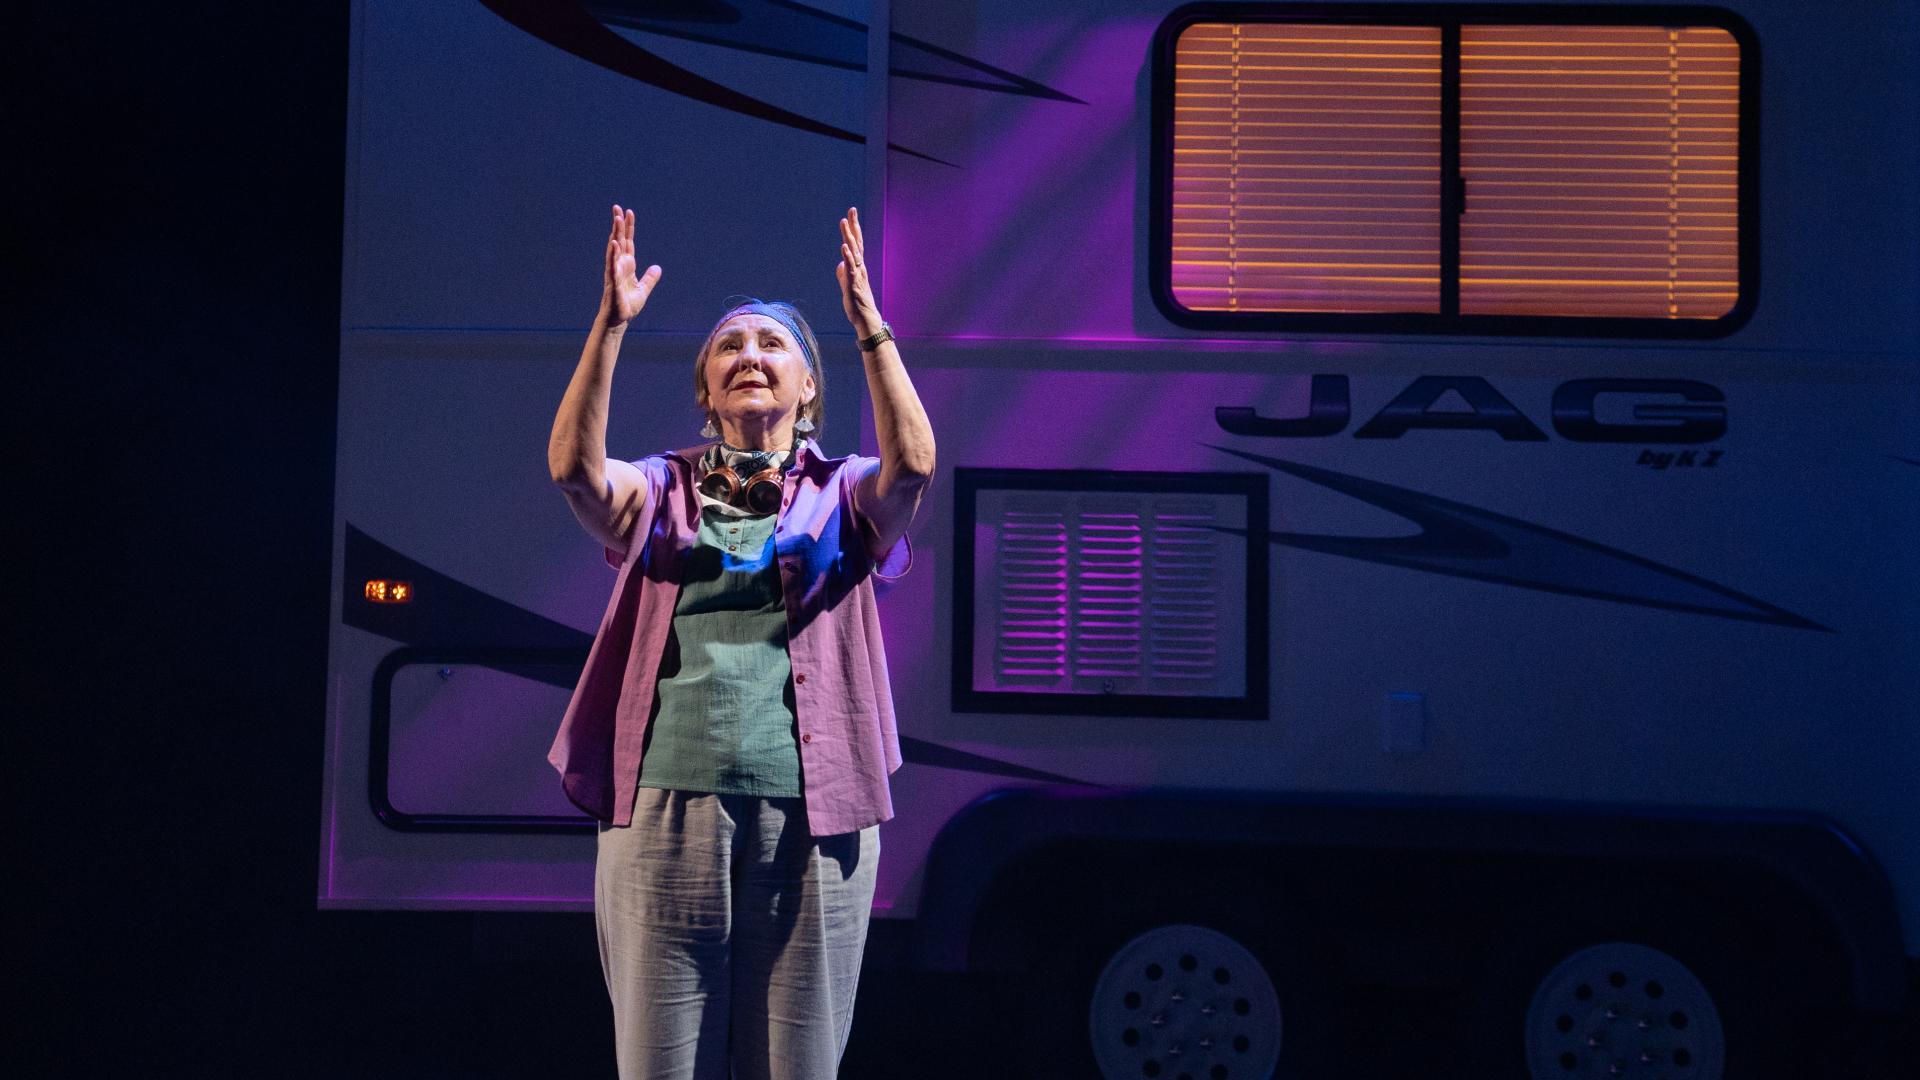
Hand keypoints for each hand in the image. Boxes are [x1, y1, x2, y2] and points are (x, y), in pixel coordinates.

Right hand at [602, 204, 661, 324]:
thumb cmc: (627, 306)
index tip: (628, 212)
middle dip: (618, 224)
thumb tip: (658, 268)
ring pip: (614, 249)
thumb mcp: (644, 290)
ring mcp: (614, 271)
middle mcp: (619, 265)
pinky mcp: (612, 281)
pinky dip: (613, 254)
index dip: (628, 228)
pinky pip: (612, 265)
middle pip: (619, 240)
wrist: (619, 320)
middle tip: (617, 208)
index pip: (628, 242)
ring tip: (616, 219)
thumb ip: (650, 278)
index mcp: (627, 265)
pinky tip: (614, 243)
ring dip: (615, 234)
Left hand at [834, 207, 882, 337]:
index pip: (856, 244)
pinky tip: (843, 247)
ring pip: (853, 253)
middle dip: (854, 226)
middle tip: (852, 210)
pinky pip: (850, 269)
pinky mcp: (853, 285)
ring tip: (844, 222)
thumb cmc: (858, 304)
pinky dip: (847, 257)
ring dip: (848, 237)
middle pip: (856, 243)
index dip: (853, 229)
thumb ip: (843, 274)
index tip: (851, 214)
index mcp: (858, 267)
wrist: (866, 320)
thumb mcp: (848, 286)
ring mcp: (857, 275)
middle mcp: (859, 268)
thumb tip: (840, 264)